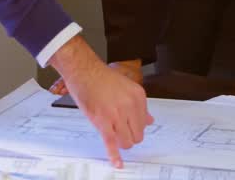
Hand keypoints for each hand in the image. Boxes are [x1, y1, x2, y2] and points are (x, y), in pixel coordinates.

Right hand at [48, 37, 152, 167]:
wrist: (84, 71)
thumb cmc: (102, 78)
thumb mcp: (127, 88)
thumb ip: (139, 106)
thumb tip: (149, 120)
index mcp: (138, 96)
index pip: (144, 123)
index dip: (135, 127)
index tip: (130, 129)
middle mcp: (130, 106)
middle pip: (137, 135)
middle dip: (129, 137)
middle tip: (121, 132)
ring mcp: (117, 114)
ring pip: (127, 141)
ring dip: (121, 143)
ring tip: (114, 137)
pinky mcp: (103, 122)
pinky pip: (111, 143)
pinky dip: (114, 156)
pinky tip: (117, 163)